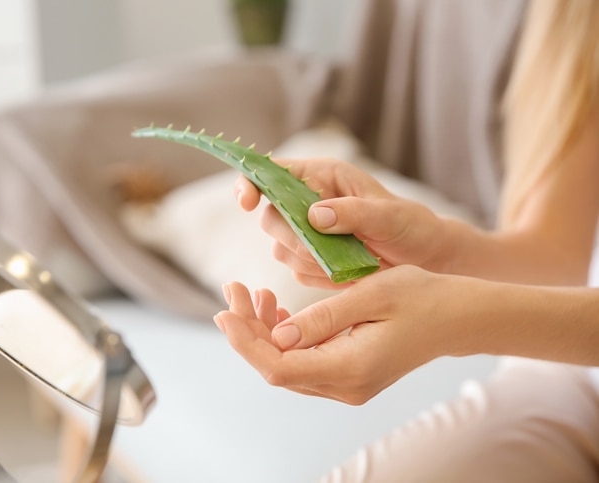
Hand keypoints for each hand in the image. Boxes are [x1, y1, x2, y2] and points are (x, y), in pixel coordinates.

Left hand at [214, 266, 473, 404]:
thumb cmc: (421, 297)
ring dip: (263, 333)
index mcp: (350, 367)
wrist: (458, 316)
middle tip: (233, 289)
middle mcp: (345, 385)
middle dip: (248, 330)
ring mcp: (347, 384)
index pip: (278, 366)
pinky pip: (304, 362)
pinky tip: (277, 308)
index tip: (225, 310)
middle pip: (277, 368)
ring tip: (253, 293)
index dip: (245, 342)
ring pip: (287, 365)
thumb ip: (323, 317)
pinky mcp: (349, 375)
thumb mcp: (371, 294)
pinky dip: (284, 337)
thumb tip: (279, 334)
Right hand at [234, 158, 447, 288]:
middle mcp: (309, 202)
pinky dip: (317, 276)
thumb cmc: (412, 226)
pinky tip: (346, 273)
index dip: (251, 182)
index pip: (272, 171)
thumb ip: (354, 213)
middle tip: (323, 249)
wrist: (425, 260)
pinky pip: (297, 271)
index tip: (246, 201)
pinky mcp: (311, 261)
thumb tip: (314, 215)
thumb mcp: (390, 217)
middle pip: (270, 216)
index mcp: (323, 176)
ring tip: (346, 261)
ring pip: (280, 248)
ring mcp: (307, 233)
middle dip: (291, 237)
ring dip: (307, 259)